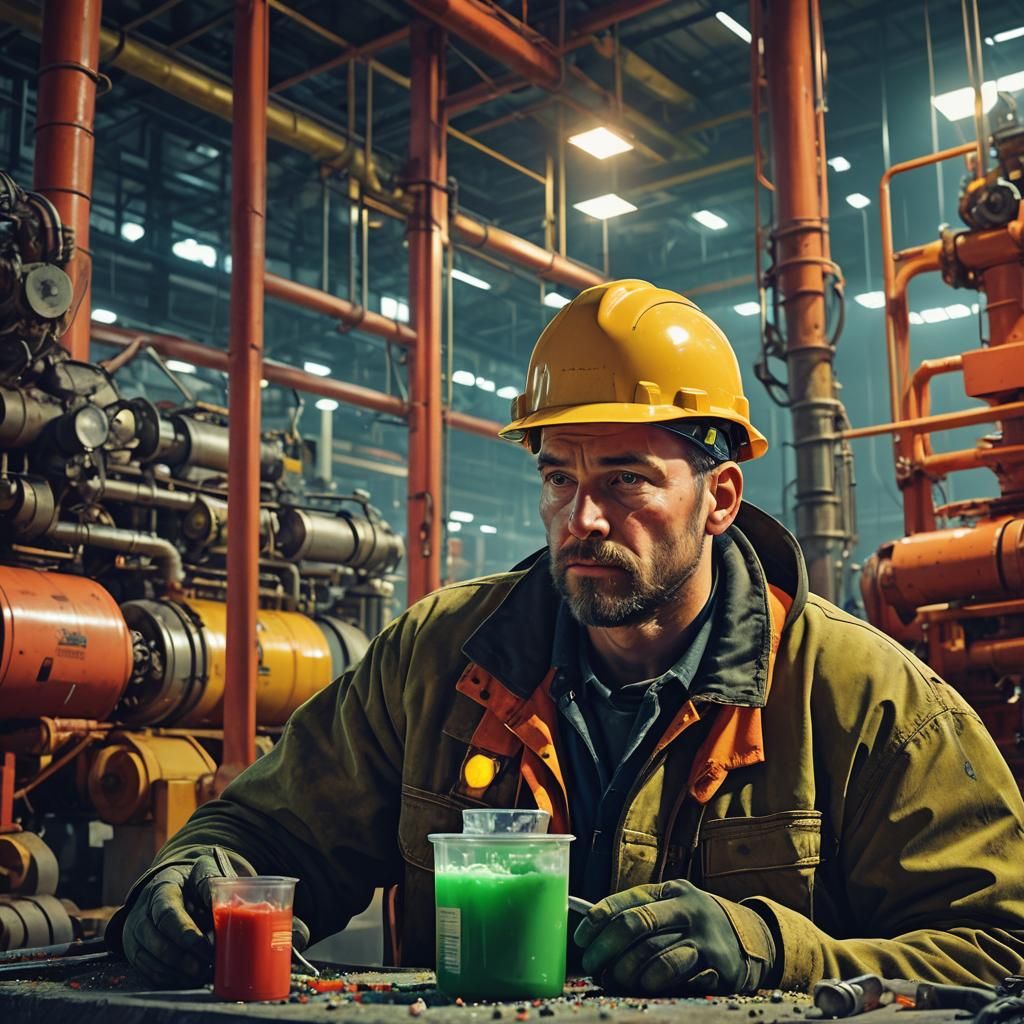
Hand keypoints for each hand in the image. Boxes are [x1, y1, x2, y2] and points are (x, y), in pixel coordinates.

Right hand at [121, 853, 230, 986]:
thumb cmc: (191, 881)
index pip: (168, 915)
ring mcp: (135, 934)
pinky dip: (169, 979)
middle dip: (183, 960)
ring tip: (202, 976)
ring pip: (150, 960)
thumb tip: (232, 905)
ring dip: (177, 973)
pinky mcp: (135, 951)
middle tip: (206, 969)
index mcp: (161, 889)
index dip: (187, 935)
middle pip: (157, 942)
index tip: (208, 949)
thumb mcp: (202, 873)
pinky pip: (148, 971)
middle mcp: (142, 913)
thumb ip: (212, 887)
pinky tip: (189, 980)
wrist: (170, 885)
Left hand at [573, 880, 776, 995]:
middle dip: (606, 948)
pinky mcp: (717, 968)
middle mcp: (689, 910)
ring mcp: (705, 939)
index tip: (580, 937)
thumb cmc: (695, 924)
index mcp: (672, 891)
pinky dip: (655, 985)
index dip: (600, 918)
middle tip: (592, 966)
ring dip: (627, 973)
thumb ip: (641, 914)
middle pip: (637, 925)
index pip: (628, 900)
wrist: (752, 940)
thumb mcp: (673, 908)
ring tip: (613, 980)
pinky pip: (678, 979)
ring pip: (655, 957)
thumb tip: (591, 932)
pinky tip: (643, 988)